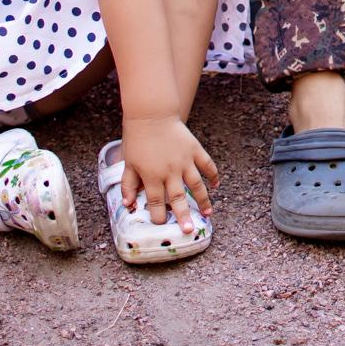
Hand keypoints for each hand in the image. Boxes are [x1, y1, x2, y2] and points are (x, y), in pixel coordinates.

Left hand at [120, 115, 218, 230]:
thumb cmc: (137, 139)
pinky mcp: (194, 149)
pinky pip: (207, 164)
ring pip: (196, 184)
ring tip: (208, 213)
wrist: (151, 115)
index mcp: (152, 176)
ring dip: (203, 200)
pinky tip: (216, 185)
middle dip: (183, 216)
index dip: (158, 216)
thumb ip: (129, 185)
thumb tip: (128, 204)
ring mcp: (185, 160)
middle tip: (189, 230)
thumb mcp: (129, 163)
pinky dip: (213, 174)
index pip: (156, 202)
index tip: (161, 225)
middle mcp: (170, 171)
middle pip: (178, 198)